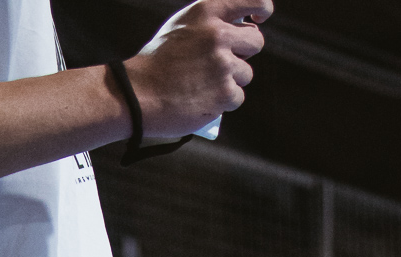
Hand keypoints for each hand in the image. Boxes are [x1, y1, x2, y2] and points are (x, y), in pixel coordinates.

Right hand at [127, 0, 270, 138]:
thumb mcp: (182, 25)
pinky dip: (223, 102)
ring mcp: (222, 65)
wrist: (138, 94)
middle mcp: (218, 35)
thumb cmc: (157, 62)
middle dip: (244, 53)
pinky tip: (204, 100)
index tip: (259, 19)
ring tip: (204, 85)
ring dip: (231, 81)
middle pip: (255, 41)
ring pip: (245, 73)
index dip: (262, 9)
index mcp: (207, 12)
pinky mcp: (223, 93)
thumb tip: (237, 24)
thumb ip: (210, 20)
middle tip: (224, 64)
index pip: (253, 0)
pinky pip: (237, 97)